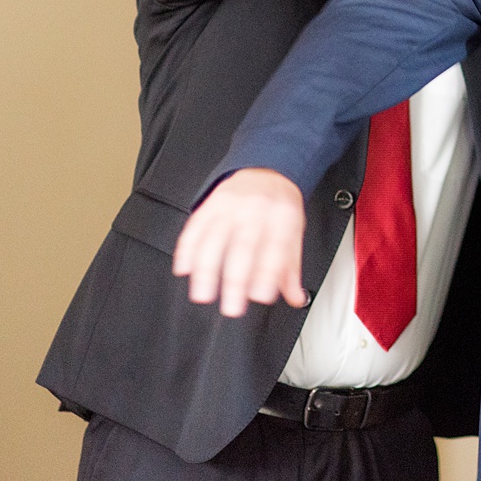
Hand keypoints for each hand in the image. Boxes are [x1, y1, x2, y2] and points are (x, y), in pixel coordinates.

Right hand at [172, 168, 307, 317]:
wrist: (267, 172)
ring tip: (202, 294)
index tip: (260, 298)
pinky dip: (187, 249)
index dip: (267, 275)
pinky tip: (184, 269)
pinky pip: (195, 226)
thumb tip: (296, 298)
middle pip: (243, 246)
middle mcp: (256, 209)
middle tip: (230, 307)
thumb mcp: (295, 233)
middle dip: (235, 280)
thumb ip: (292, 268)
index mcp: (282, 217)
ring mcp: (231, 205)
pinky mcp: (211, 203)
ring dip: (206, 269)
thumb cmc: (281, 208)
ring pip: (214, 237)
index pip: (275, 248)